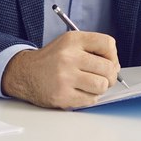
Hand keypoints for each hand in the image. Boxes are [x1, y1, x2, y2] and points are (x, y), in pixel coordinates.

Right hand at [1, 32, 120, 108]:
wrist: (25, 74)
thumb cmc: (52, 60)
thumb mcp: (69, 43)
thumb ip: (92, 49)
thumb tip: (116, 67)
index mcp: (73, 40)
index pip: (108, 44)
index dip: (113, 55)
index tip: (109, 62)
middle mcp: (69, 57)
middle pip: (108, 68)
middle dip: (110, 75)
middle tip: (103, 77)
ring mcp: (65, 77)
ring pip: (102, 85)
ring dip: (100, 88)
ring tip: (90, 85)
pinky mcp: (62, 96)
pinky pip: (91, 99)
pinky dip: (89, 97)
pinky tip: (79, 91)